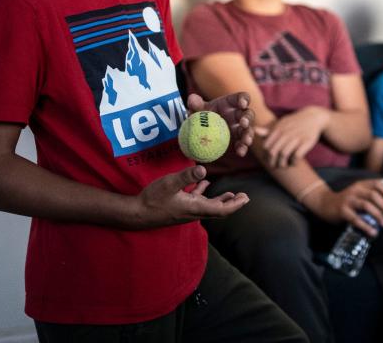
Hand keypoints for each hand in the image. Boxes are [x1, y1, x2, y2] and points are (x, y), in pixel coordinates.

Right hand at [134, 164, 248, 228]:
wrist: (136, 214)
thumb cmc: (152, 199)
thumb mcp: (169, 184)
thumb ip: (186, 176)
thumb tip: (203, 169)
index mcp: (195, 208)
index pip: (221, 210)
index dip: (235, 205)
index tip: (246, 198)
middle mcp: (194, 212)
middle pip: (219, 210)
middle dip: (232, 203)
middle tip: (245, 196)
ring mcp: (187, 210)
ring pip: (209, 206)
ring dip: (221, 200)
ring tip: (232, 194)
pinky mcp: (180, 207)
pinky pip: (197, 201)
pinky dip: (204, 193)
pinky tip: (204, 183)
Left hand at [188, 92, 253, 156]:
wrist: (199, 132)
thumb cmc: (200, 116)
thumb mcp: (196, 110)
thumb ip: (195, 104)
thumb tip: (192, 99)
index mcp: (231, 103)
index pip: (241, 97)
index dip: (244, 99)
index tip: (242, 104)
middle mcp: (238, 114)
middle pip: (248, 114)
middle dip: (248, 118)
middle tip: (243, 124)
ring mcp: (240, 128)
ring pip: (248, 130)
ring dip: (248, 135)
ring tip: (246, 141)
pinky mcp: (238, 140)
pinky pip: (242, 144)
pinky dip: (242, 147)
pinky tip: (240, 152)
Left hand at [263, 106, 328, 167]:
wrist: (313, 118)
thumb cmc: (294, 123)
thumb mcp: (281, 124)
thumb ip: (268, 131)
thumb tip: (254, 131)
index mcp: (278, 129)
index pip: (266, 146)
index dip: (265, 156)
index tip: (268, 160)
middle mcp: (286, 133)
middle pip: (273, 152)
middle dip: (272, 162)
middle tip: (274, 166)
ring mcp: (296, 137)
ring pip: (284, 154)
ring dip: (282, 163)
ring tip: (283, 165)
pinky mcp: (306, 142)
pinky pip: (296, 156)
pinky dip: (293, 162)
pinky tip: (294, 163)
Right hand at [304, 178, 382, 236]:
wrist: (325, 203)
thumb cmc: (346, 200)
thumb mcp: (358, 192)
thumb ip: (372, 191)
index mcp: (360, 184)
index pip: (377, 184)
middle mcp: (355, 190)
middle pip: (373, 195)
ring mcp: (348, 200)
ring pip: (366, 205)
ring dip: (378, 215)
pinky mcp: (342, 211)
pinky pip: (356, 219)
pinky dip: (366, 226)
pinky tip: (373, 232)